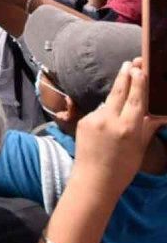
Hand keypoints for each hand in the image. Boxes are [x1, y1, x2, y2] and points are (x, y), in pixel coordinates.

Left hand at [73, 60, 166, 197]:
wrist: (93, 181)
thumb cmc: (122, 168)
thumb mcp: (140, 147)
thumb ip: (147, 126)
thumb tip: (159, 113)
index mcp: (128, 128)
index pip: (135, 99)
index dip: (138, 82)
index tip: (139, 68)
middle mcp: (110, 121)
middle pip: (118, 92)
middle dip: (124, 76)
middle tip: (130, 62)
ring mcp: (94, 120)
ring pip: (108, 101)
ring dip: (116, 93)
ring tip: (124, 81)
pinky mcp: (82, 121)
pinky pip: (98, 111)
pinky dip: (106, 111)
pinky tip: (109, 118)